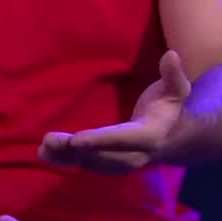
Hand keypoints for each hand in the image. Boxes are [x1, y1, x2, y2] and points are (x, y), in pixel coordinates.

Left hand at [39, 50, 191, 175]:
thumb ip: (173, 74)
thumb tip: (171, 54)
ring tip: (44, 147)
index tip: (77, 139)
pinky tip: (46, 154)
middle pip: (102, 156)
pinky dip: (66, 161)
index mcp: (150, 136)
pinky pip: (87, 165)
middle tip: (51, 141)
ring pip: (92, 164)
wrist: (173, 139)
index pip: (122, 139)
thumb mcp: (177, 89)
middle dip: (76, 150)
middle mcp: (135, 155)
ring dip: (66, 157)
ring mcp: (120, 163)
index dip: (100, 140)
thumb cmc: (168, 108)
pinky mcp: (109, 165)